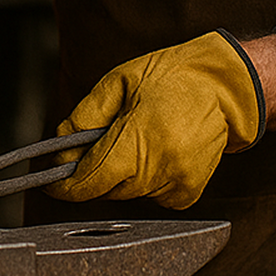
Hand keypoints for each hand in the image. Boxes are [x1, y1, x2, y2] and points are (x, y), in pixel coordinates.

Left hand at [47, 31, 262, 210]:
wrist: (222, 86)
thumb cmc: (170, 78)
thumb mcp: (117, 83)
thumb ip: (84, 117)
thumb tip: (61, 147)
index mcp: (138, 138)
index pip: (90, 180)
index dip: (66, 184)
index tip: (53, 183)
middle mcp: (159, 167)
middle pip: (106, 189)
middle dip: (96, 171)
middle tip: (104, 141)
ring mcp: (176, 183)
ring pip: (128, 194)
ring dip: (122, 175)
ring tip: (137, 139)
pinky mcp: (187, 192)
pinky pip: (151, 197)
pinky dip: (145, 181)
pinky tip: (156, 153)